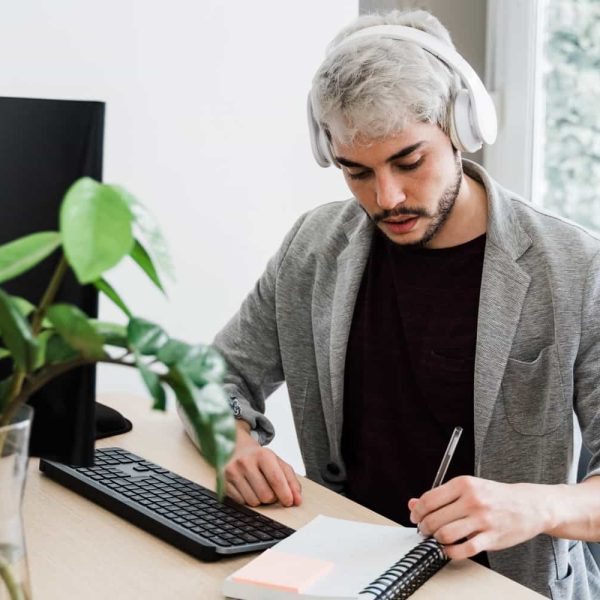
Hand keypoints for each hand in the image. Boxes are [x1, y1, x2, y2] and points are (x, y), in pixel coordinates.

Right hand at [224, 421, 301, 507]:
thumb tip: (297, 500)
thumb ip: (291, 480)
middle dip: (272, 497)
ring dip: (260, 500)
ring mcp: (232, 472)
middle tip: (271, 489)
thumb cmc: (259, 457)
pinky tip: (247, 488)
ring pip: (253, 502)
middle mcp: (245, 462)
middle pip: (266, 495)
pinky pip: (241, 503)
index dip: (285, 494)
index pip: (276, 479)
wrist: (235, 446)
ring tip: (258, 487)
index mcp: (262, 454)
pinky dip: (247, 500)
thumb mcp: (277, 462)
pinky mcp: (223, 482)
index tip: (290, 502)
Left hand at [408, 476, 553, 559]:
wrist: (529, 505)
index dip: (417, 512)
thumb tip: (413, 504)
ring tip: (437, 538)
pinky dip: (451, 552)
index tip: (416, 517)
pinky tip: (450, 548)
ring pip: (446, 534)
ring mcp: (482, 519)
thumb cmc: (495, 496)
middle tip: (425, 530)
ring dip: (436, 540)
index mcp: (463, 484)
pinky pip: (464, 550)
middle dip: (424, 528)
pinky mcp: (491, 537)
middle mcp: (472, 500)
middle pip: (434, 519)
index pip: (429, 499)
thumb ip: (440, 495)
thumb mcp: (467, 487)